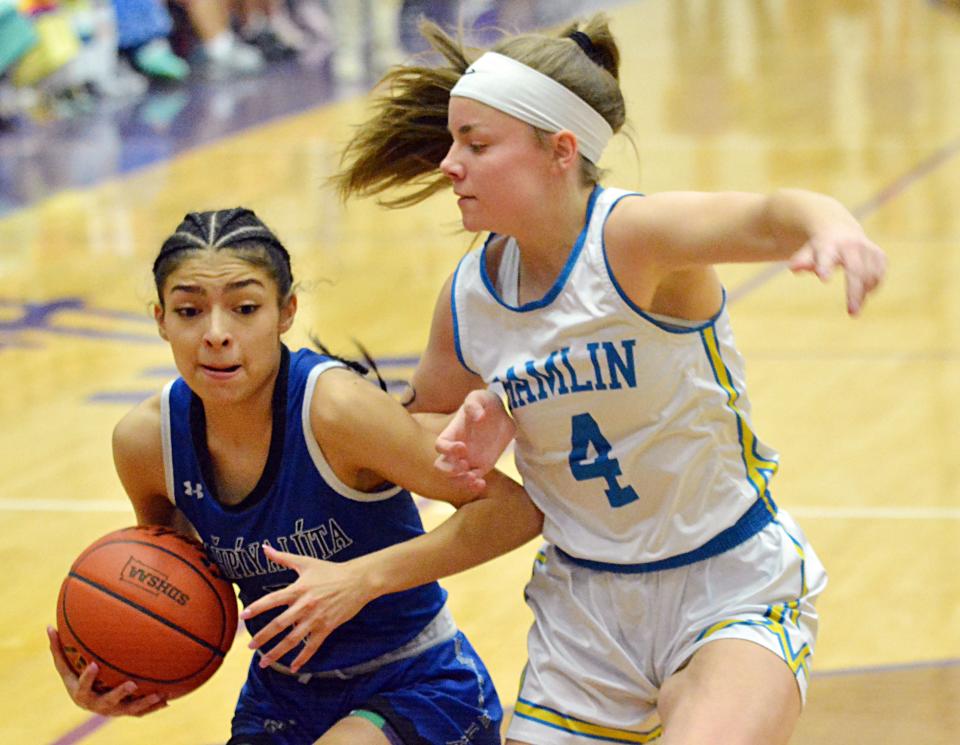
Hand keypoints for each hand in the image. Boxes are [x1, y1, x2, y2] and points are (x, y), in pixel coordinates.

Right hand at [47, 626, 166, 716]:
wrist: (89, 701)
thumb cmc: (76, 677)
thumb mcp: (66, 666)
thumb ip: (58, 649)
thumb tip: (47, 626)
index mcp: (80, 693)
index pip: (81, 687)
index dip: (87, 678)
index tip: (94, 665)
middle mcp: (96, 705)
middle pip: (107, 703)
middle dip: (119, 695)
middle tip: (132, 684)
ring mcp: (112, 711)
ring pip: (129, 710)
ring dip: (143, 703)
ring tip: (158, 694)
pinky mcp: (125, 712)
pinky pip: (140, 712)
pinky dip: (153, 707)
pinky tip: (168, 700)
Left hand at [241, 545, 373, 672]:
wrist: (357, 580)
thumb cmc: (330, 570)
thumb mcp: (306, 562)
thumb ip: (283, 557)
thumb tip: (264, 547)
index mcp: (298, 589)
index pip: (272, 600)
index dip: (257, 607)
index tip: (243, 615)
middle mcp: (304, 606)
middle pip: (279, 624)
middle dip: (262, 637)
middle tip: (249, 647)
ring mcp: (316, 619)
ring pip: (292, 640)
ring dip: (277, 652)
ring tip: (263, 662)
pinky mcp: (327, 628)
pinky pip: (312, 647)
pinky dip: (302, 658)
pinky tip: (293, 668)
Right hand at [434, 389, 515, 492]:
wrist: (504, 416)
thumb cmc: (487, 403)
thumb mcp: (481, 397)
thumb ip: (474, 403)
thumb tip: (478, 417)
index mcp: (453, 433)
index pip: (440, 445)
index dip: (447, 449)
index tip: (463, 447)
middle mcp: (456, 449)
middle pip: (441, 466)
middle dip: (449, 471)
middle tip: (465, 466)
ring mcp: (467, 460)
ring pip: (454, 478)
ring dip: (460, 482)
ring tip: (474, 478)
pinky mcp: (480, 467)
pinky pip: (472, 481)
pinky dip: (473, 486)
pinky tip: (482, 483)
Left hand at [788, 232, 886, 314]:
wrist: (840, 229)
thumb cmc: (819, 248)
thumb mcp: (807, 253)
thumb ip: (801, 261)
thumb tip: (794, 268)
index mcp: (829, 244)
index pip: (826, 255)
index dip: (825, 266)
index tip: (823, 278)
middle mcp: (851, 245)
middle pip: (856, 269)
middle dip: (855, 291)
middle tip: (852, 313)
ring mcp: (868, 249)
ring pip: (871, 274)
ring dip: (864, 294)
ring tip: (854, 309)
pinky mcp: (879, 255)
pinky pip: (878, 275)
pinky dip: (872, 287)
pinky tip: (864, 295)